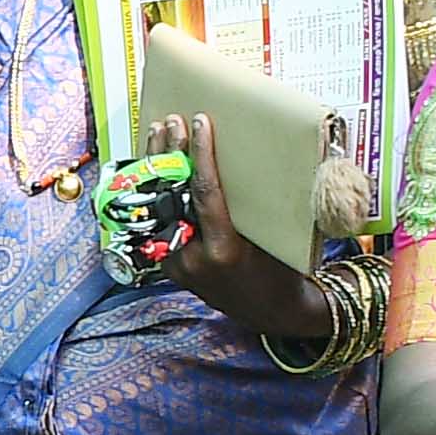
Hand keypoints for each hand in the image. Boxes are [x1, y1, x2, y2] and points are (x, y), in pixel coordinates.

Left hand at [131, 107, 322, 342]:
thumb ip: (244, 208)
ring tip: (157, 134)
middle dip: (169, 155)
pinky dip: (156, 192)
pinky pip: (159, 221)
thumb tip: (235, 157)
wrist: (271, 312)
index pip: (205, 193)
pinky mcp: (169, 266)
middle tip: (171, 122)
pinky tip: (154, 166)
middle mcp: (194, 259)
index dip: (200, 154)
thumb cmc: (281, 271)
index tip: (200, 122)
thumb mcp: (270, 237)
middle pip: (172, 197)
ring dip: (155, 170)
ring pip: (158, 207)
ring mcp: (177, 264)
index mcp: (224, 251)